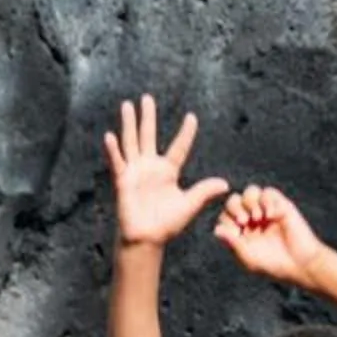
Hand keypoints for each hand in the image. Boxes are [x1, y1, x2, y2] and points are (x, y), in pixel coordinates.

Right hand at [104, 96, 228, 248]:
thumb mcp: (189, 205)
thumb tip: (225, 184)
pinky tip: (111, 136)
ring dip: (129, 124)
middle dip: (148, 117)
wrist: (148, 238)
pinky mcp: (123, 181)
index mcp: (168, 171)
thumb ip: (204, 192)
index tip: (192, 117)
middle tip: (147, 98)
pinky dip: (113, 150)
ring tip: (127, 105)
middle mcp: (150, 167)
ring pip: (131, 142)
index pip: (178, 147)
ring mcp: (135, 172)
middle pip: (148, 136)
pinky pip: (118, 162)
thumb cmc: (168, 224)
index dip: (185, 133)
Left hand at [214, 185, 333, 287]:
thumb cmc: (273, 265)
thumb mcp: (247, 257)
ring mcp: (266, 211)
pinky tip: (271, 216)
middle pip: (234, 200)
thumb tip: (216, 229)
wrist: (301, 264)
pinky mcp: (281, 206)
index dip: (227, 220)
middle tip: (244, 221)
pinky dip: (267, 201)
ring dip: (250, 201)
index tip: (236, 232)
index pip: (225, 216)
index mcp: (241, 232)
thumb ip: (232, 243)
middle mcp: (252, 219)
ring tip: (258, 218)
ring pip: (251, 191)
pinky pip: (268, 192)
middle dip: (235, 207)